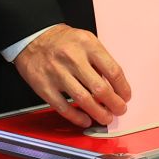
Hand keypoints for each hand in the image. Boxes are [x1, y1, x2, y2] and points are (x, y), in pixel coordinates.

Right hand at [16, 25, 131, 127]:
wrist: (32, 38)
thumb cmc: (62, 41)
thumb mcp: (85, 40)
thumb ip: (99, 60)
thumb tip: (115, 85)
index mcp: (87, 45)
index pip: (113, 70)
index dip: (123, 88)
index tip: (126, 96)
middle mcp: (73, 58)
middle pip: (100, 88)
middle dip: (114, 104)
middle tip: (119, 110)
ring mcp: (57, 73)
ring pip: (83, 100)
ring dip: (99, 113)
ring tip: (106, 118)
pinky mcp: (44, 86)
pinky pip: (63, 107)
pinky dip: (77, 117)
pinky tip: (85, 120)